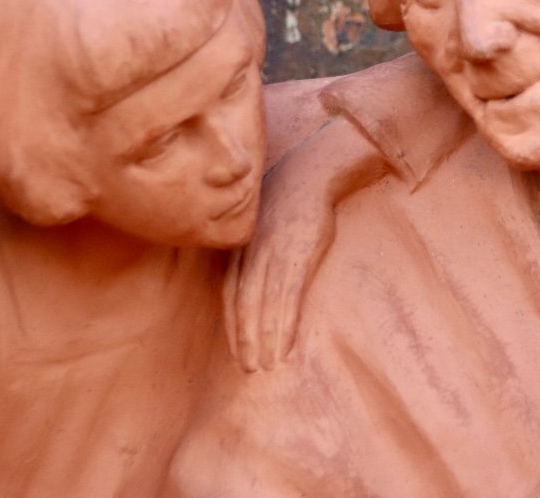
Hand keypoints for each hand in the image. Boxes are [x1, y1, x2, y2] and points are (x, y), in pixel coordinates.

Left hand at [224, 119, 388, 371]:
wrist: (310, 170)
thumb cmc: (287, 194)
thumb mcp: (260, 218)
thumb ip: (251, 246)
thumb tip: (249, 271)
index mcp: (242, 246)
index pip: (230, 292)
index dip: (232, 323)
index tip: (237, 347)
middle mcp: (253, 254)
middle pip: (243, 305)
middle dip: (244, 338)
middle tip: (248, 368)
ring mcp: (275, 256)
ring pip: (263, 307)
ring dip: (263, 340)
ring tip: (264, 366)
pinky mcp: (299, 257)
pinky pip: (288, 300)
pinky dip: (283, 327)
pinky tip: (284, 347)